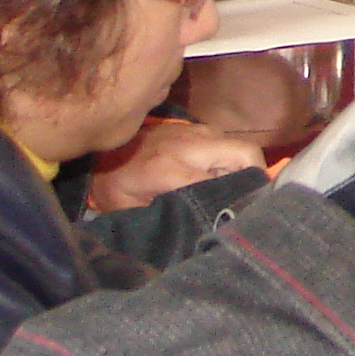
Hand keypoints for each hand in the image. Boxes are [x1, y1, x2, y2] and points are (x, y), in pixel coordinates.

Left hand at [88, 117, 265, 211]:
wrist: (99, 151)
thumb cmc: (113, 186)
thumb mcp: (132, 210)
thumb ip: (168, 217)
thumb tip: (204, 228)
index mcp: (171, 168)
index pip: (223, 180)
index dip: (239, 200)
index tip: (246, 218)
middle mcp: (191, 144)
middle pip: (245, 154)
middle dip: (255, 178)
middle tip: (247, 202)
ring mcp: (197, 131)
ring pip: (240, 147)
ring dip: (242, 170)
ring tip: (231, 193)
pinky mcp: (198, 127)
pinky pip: (227, 144)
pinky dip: (231, 162)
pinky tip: (218, 178)